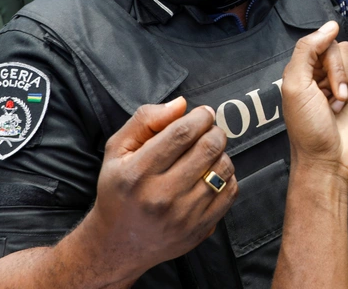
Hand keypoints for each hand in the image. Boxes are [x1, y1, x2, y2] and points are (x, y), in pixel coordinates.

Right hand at [87, 98, 236, 277]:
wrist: (118, 243)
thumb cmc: (118, 190)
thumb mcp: (117, 150)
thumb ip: (146, 120)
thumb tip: (181, 104)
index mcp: (138, 173)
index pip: (183, 133)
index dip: (200, 116)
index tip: (203, 113)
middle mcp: (161, 196)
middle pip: (208, 148)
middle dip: (214, 131)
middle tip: (208, 131)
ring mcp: (183, 216)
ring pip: (223, 168)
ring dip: (221, 153)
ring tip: (207, 154)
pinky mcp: (200, 229)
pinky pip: (230, 192)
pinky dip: (227, 176)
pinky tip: (211, 174)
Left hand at [282, 21, 347, 180]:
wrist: (328, 161)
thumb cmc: (308, 130)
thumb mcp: (296, 87)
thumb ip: (307, 51)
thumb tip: (330, 26)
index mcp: (301, 69)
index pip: (322, 43)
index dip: (330, 62)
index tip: (327, 86)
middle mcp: (320, 72)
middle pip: (342, 50)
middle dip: (341, 74)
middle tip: (334, 100)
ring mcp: (341, 81)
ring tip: (340, 105)